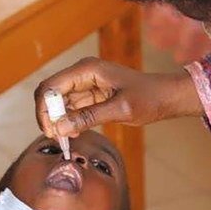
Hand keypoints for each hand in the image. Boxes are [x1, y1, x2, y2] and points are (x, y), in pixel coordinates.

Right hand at [34, 58, 201, 137]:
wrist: (166, 96)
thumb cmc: (149, 97)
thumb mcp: (120, 109)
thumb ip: (89, 117)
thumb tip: (60, 127)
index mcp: (87, 69)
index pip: (51, 86)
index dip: (44, 108)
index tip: (50, 130)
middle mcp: (82, 73)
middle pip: (50, 93)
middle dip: (48, 115)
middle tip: (55, 138)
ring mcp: (86, 84)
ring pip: (58, 102)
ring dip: (57, 120)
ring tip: (64, 140)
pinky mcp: (91, 95)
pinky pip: (71, 107)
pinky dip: (68, 121)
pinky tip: (72, 134)